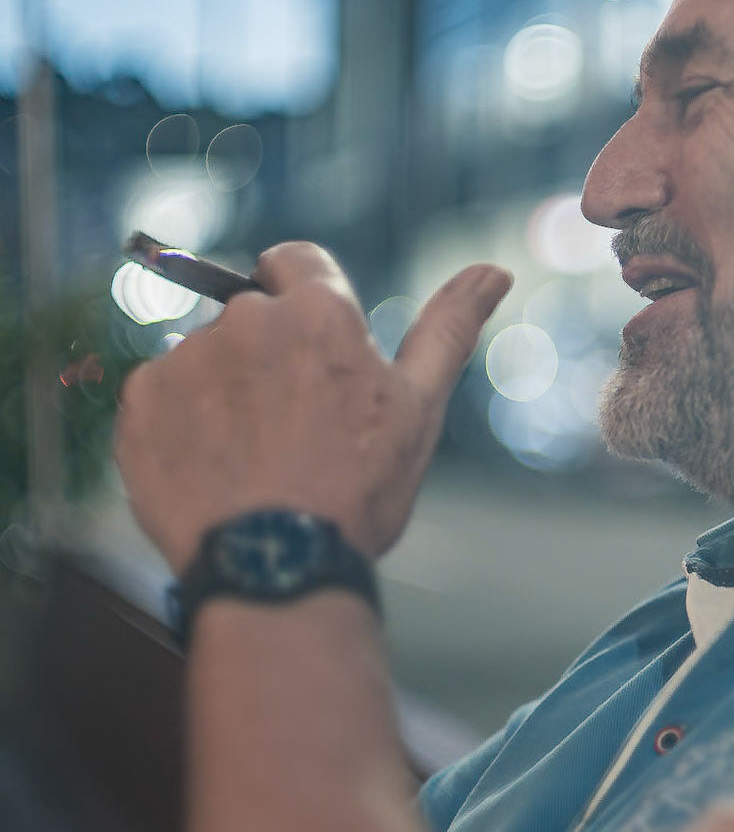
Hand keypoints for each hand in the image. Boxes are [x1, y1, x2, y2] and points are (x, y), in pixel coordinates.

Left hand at [115, 242, 511, 572]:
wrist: (277, 569)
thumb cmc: (358, 490)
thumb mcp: (418, 407)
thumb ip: (449, 328)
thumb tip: (495, 270)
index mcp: (316, 311)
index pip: (294, 262)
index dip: (304, 304)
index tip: (312, 355)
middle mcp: (244, 320)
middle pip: (249, 314)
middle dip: (267, 355)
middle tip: (290, 426)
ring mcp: (185, 359)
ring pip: (204, 357)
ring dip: (222, 391)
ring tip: (250, 458)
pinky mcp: (139, 402)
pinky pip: (158, 396)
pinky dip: (178, 425)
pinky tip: (211, 470)